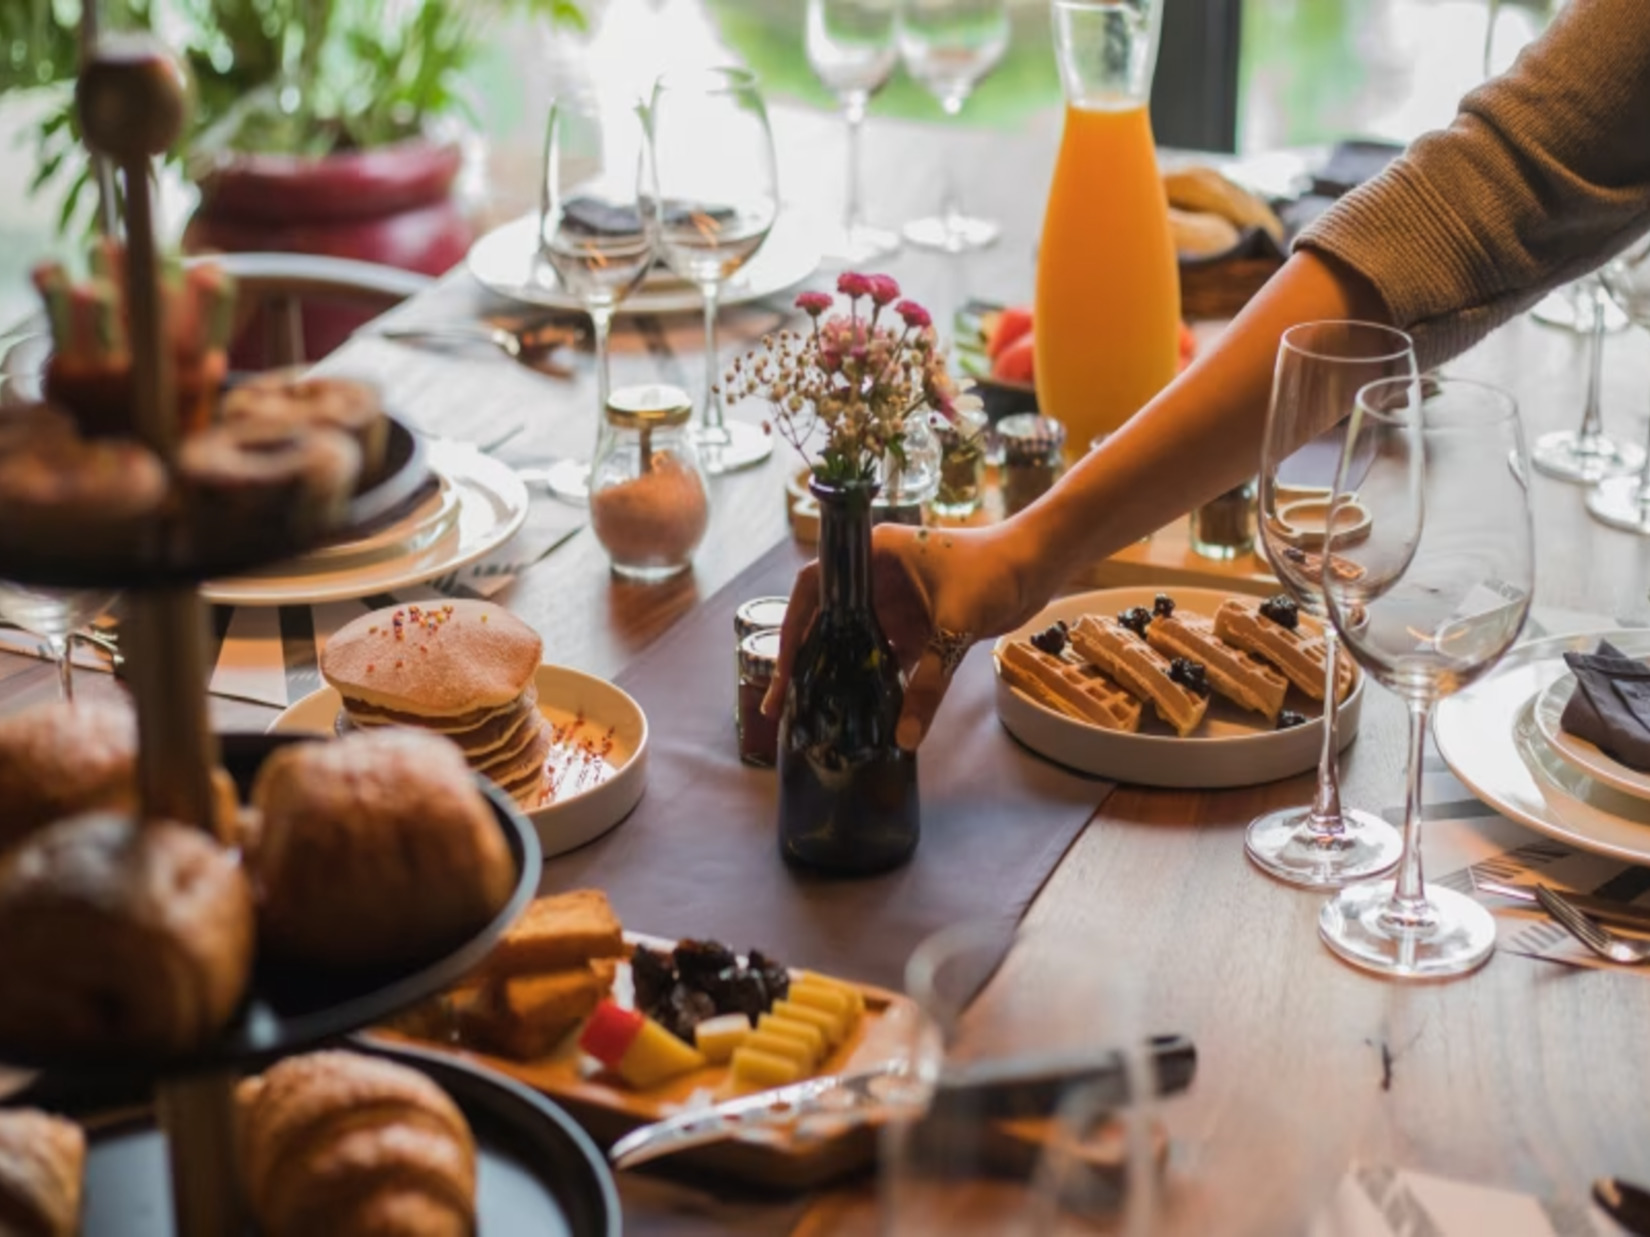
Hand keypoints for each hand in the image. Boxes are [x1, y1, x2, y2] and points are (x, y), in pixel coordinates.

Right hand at [762, 522, 1049, 750]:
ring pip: (858, 642)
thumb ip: (930, 682)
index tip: (786, 670)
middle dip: (808, 662)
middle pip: (829, 621)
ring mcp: (898, 602)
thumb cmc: (995, 569)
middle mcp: (877, 577)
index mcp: (873, 555)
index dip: (792, 628)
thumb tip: (905, 736)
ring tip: (818, 715)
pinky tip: (865, 713)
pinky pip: (890, 656)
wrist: (1041, 563)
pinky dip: (879, 682)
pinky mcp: (920, 624)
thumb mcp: (954, 625)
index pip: (813, 588)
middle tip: (784, 705)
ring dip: (842, 674)